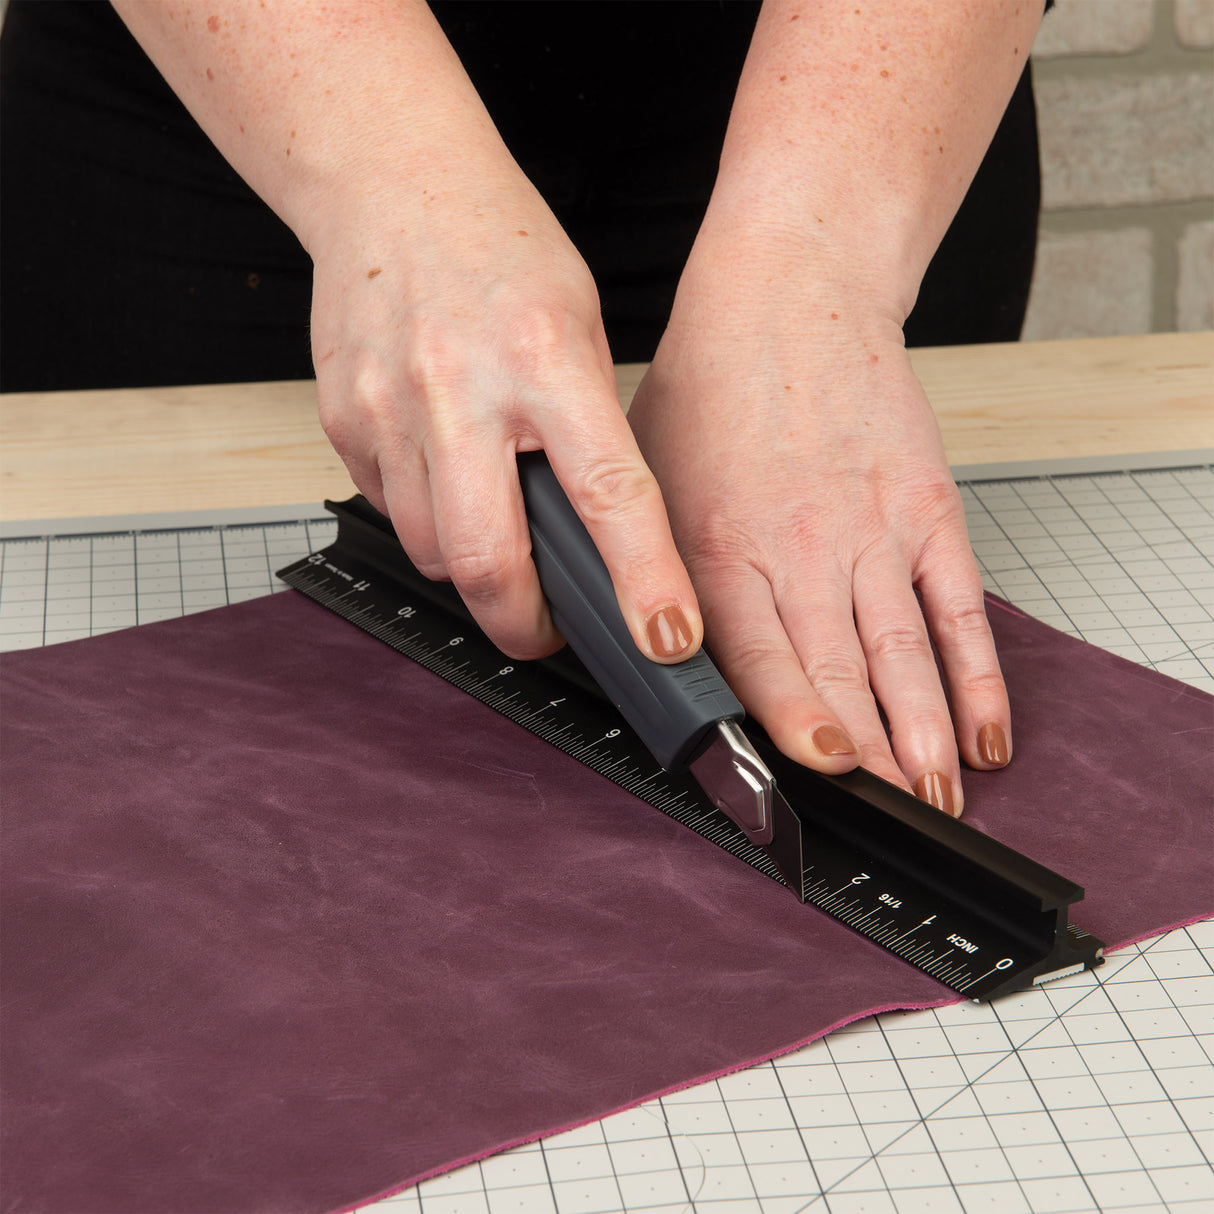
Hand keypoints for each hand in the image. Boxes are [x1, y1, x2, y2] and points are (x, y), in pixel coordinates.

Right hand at [307, 153, 700, 664]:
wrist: (390, 184)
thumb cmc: (498, 248)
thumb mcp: (577, 324)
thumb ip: (586, 426)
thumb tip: (599, 531)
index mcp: (545, 358)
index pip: (609, 494)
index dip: (643, 581)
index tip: (665, 639)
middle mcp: (460, 389)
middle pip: (488, 563)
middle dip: (524, 626)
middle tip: (546, 630)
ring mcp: (389, 409)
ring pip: (431, 553)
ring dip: (470, 565)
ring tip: (490, 519)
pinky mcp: (341, 422)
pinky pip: (388, 511)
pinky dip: (422, 515)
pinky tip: (438, 466)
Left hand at [627, 259, 1010, 814]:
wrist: (791, 292)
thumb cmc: (713, 382)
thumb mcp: (643, 476)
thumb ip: (643, 567)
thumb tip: (634, 648)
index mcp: (724, 544)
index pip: (761, 654)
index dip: (795, 720)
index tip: (823, 772)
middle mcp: (803, 545)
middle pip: (841, 671)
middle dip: (871, 757)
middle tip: (892, 817)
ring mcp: (873, 528)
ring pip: (904, 652)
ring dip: (926, 732)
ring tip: (940, 795)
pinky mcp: (925, 507)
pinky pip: (957, 606)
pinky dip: (975, 673)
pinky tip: (984, 726)